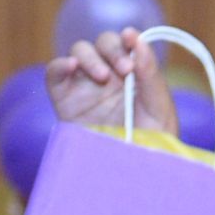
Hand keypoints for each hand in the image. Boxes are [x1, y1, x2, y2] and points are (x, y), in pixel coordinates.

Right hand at [45, 26, 177, 134]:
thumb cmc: (149, 147)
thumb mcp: (159, 111)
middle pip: (104, 43)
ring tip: (102, 77)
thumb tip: (139, 42)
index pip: (128, 45)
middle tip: (125, 69)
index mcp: (133, 76)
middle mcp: (109, 77)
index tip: (131, 38)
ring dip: (90, 56)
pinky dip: (60, 64)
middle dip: (113, 48)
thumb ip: (151, 76)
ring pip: (80, 51)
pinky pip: (54, 73)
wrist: (128, 176)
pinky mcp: (64, 100)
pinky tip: (71, 67)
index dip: (128, 37)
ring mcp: (84, 86)